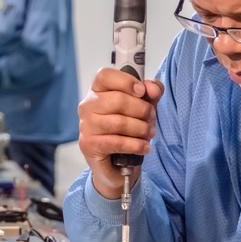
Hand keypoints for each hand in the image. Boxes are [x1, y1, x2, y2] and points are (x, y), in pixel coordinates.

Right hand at [77, 67, 164, 198]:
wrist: (115, 165)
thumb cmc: (127, 130)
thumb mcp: (143, 106)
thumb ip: (150, 92)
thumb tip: (154, 88)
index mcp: (97, 90)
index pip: (105, 76)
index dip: (126, 81)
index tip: (142, 91)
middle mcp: (88, 105)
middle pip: (118, 100)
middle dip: (142, 110)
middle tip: (152, 118)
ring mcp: (86, 125)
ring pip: (120, 122)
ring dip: (141, 129)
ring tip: (149, 133)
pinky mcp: (89, 144)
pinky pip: (117, 142)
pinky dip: (136, 145)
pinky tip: (144, 147)